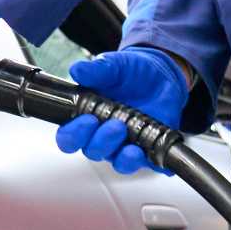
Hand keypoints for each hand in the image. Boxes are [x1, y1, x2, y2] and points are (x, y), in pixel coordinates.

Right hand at [55, 48, 189, 174]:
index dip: (73, 134)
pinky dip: (140, 160)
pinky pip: (142, 164)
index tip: (86, 120)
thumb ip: (96, 70)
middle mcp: (102, 135)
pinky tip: (141, 150)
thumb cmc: (131, 72)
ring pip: (115, 160)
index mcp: (86, 117)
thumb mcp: (114, 66)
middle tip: (112, 124)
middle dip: (99, 140)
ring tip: (126, 132)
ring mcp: (124, 144)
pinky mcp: (146, 150)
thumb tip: (77, 70)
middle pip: (91, 151)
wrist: (161, 74)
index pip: (69, 136)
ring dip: (120, 152)